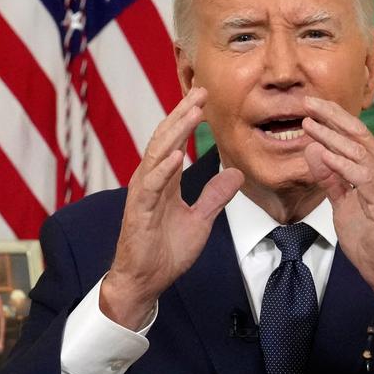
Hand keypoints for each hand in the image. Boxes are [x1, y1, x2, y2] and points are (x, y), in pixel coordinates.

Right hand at [101, 87, 243, 328]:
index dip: (188, 119)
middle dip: (183, 114)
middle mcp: (151, 181)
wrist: (146, 282)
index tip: (204, 98)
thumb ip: (215, 196)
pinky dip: (163, 169)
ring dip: (175, 132)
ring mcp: (143, 195)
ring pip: (158, 155)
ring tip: (192, 111)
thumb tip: (236, 173)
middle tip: (200, 91)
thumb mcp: (200, 220)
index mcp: (164, 181)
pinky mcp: (138, 212)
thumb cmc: (166, 251)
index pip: (175, 142)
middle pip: (166, 139)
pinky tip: (177, 155)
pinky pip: (151, 186)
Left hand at [302, 96, 373, 325]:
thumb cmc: (369, 237)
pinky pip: (361, 174)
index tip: (310, 107)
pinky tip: (323, 152)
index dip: (332, 118)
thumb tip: (314, 150)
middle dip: (331, 115)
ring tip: (309, 123)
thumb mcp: (344, 202)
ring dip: (331, 135)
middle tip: (307, 102)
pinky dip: (341, 162)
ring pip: (359, 149)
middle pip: (358, 133)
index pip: (354, 134)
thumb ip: (331, 177)